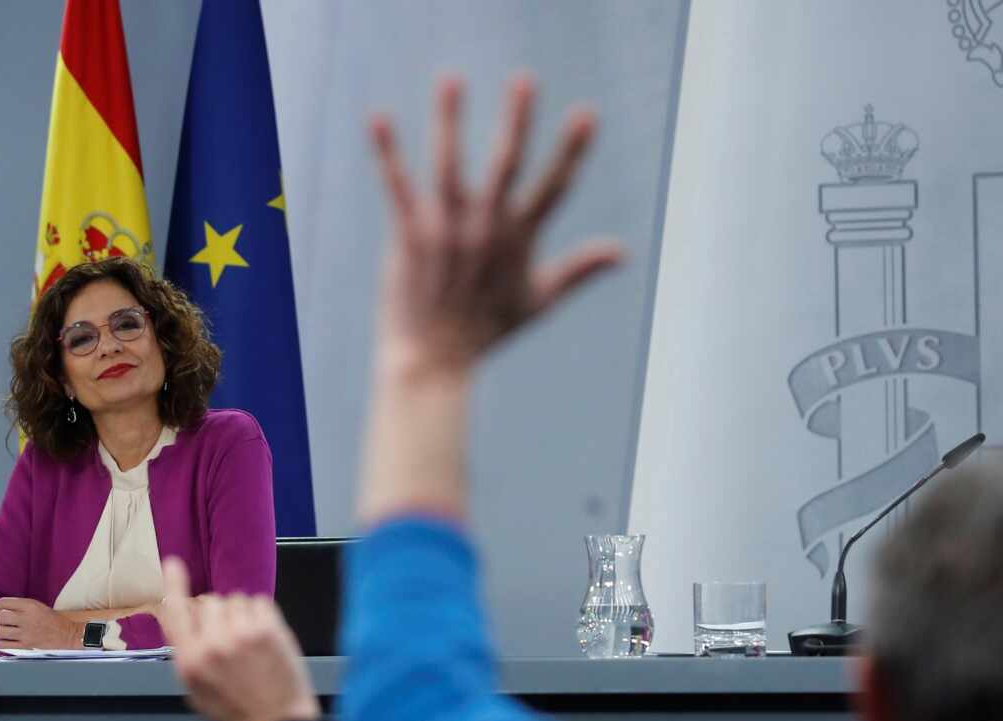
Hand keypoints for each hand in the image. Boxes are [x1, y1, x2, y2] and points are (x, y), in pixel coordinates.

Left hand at [0, 597, 82, 648]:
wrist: (67, 634)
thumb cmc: (53, 620)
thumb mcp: (37, 606)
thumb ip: (20, 606)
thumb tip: (1, 609)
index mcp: (29, 606)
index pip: (3, 603)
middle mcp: (26, 618)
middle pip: (0, 617)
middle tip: (4, 623)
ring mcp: (25, 633)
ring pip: (0, 632)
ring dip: (1, 632)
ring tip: (7, 632)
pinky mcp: (26, 645)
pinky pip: (4, 645)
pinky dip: (4, 643)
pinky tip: (10, 641)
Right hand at [158, 557, 319, 720]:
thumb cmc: (238, 713)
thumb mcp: (197, 692)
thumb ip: (189, 654)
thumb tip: (186, 619)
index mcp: (190, 662)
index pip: (175, 613)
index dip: (174, 585)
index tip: (172, 563)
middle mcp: (212, 645)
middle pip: (209, 602)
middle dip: (218, 615)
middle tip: (231, 639)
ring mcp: (242, 635)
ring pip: (236, 600)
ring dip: (241, 615)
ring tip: (250, 643)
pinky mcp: (269, 630)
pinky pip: (259, 602)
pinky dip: (261, 615)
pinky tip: (264, 638)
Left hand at [371, 73, 622, 377]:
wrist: (434, 360)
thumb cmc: (486, 330)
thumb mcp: (539, 300)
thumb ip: (579, 270)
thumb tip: (623, 252)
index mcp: (519, 238)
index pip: (553, 187)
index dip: (571, 150)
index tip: (587, 113)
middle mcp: (485, 229)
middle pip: (504, 166)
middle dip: (515, 122)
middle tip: (524, 79)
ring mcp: (447, 231)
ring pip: (449, 166)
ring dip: (449, 122)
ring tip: (452, 79)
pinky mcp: (410, 236)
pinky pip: (398, 187)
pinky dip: (388, 153)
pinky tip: (379, 119)